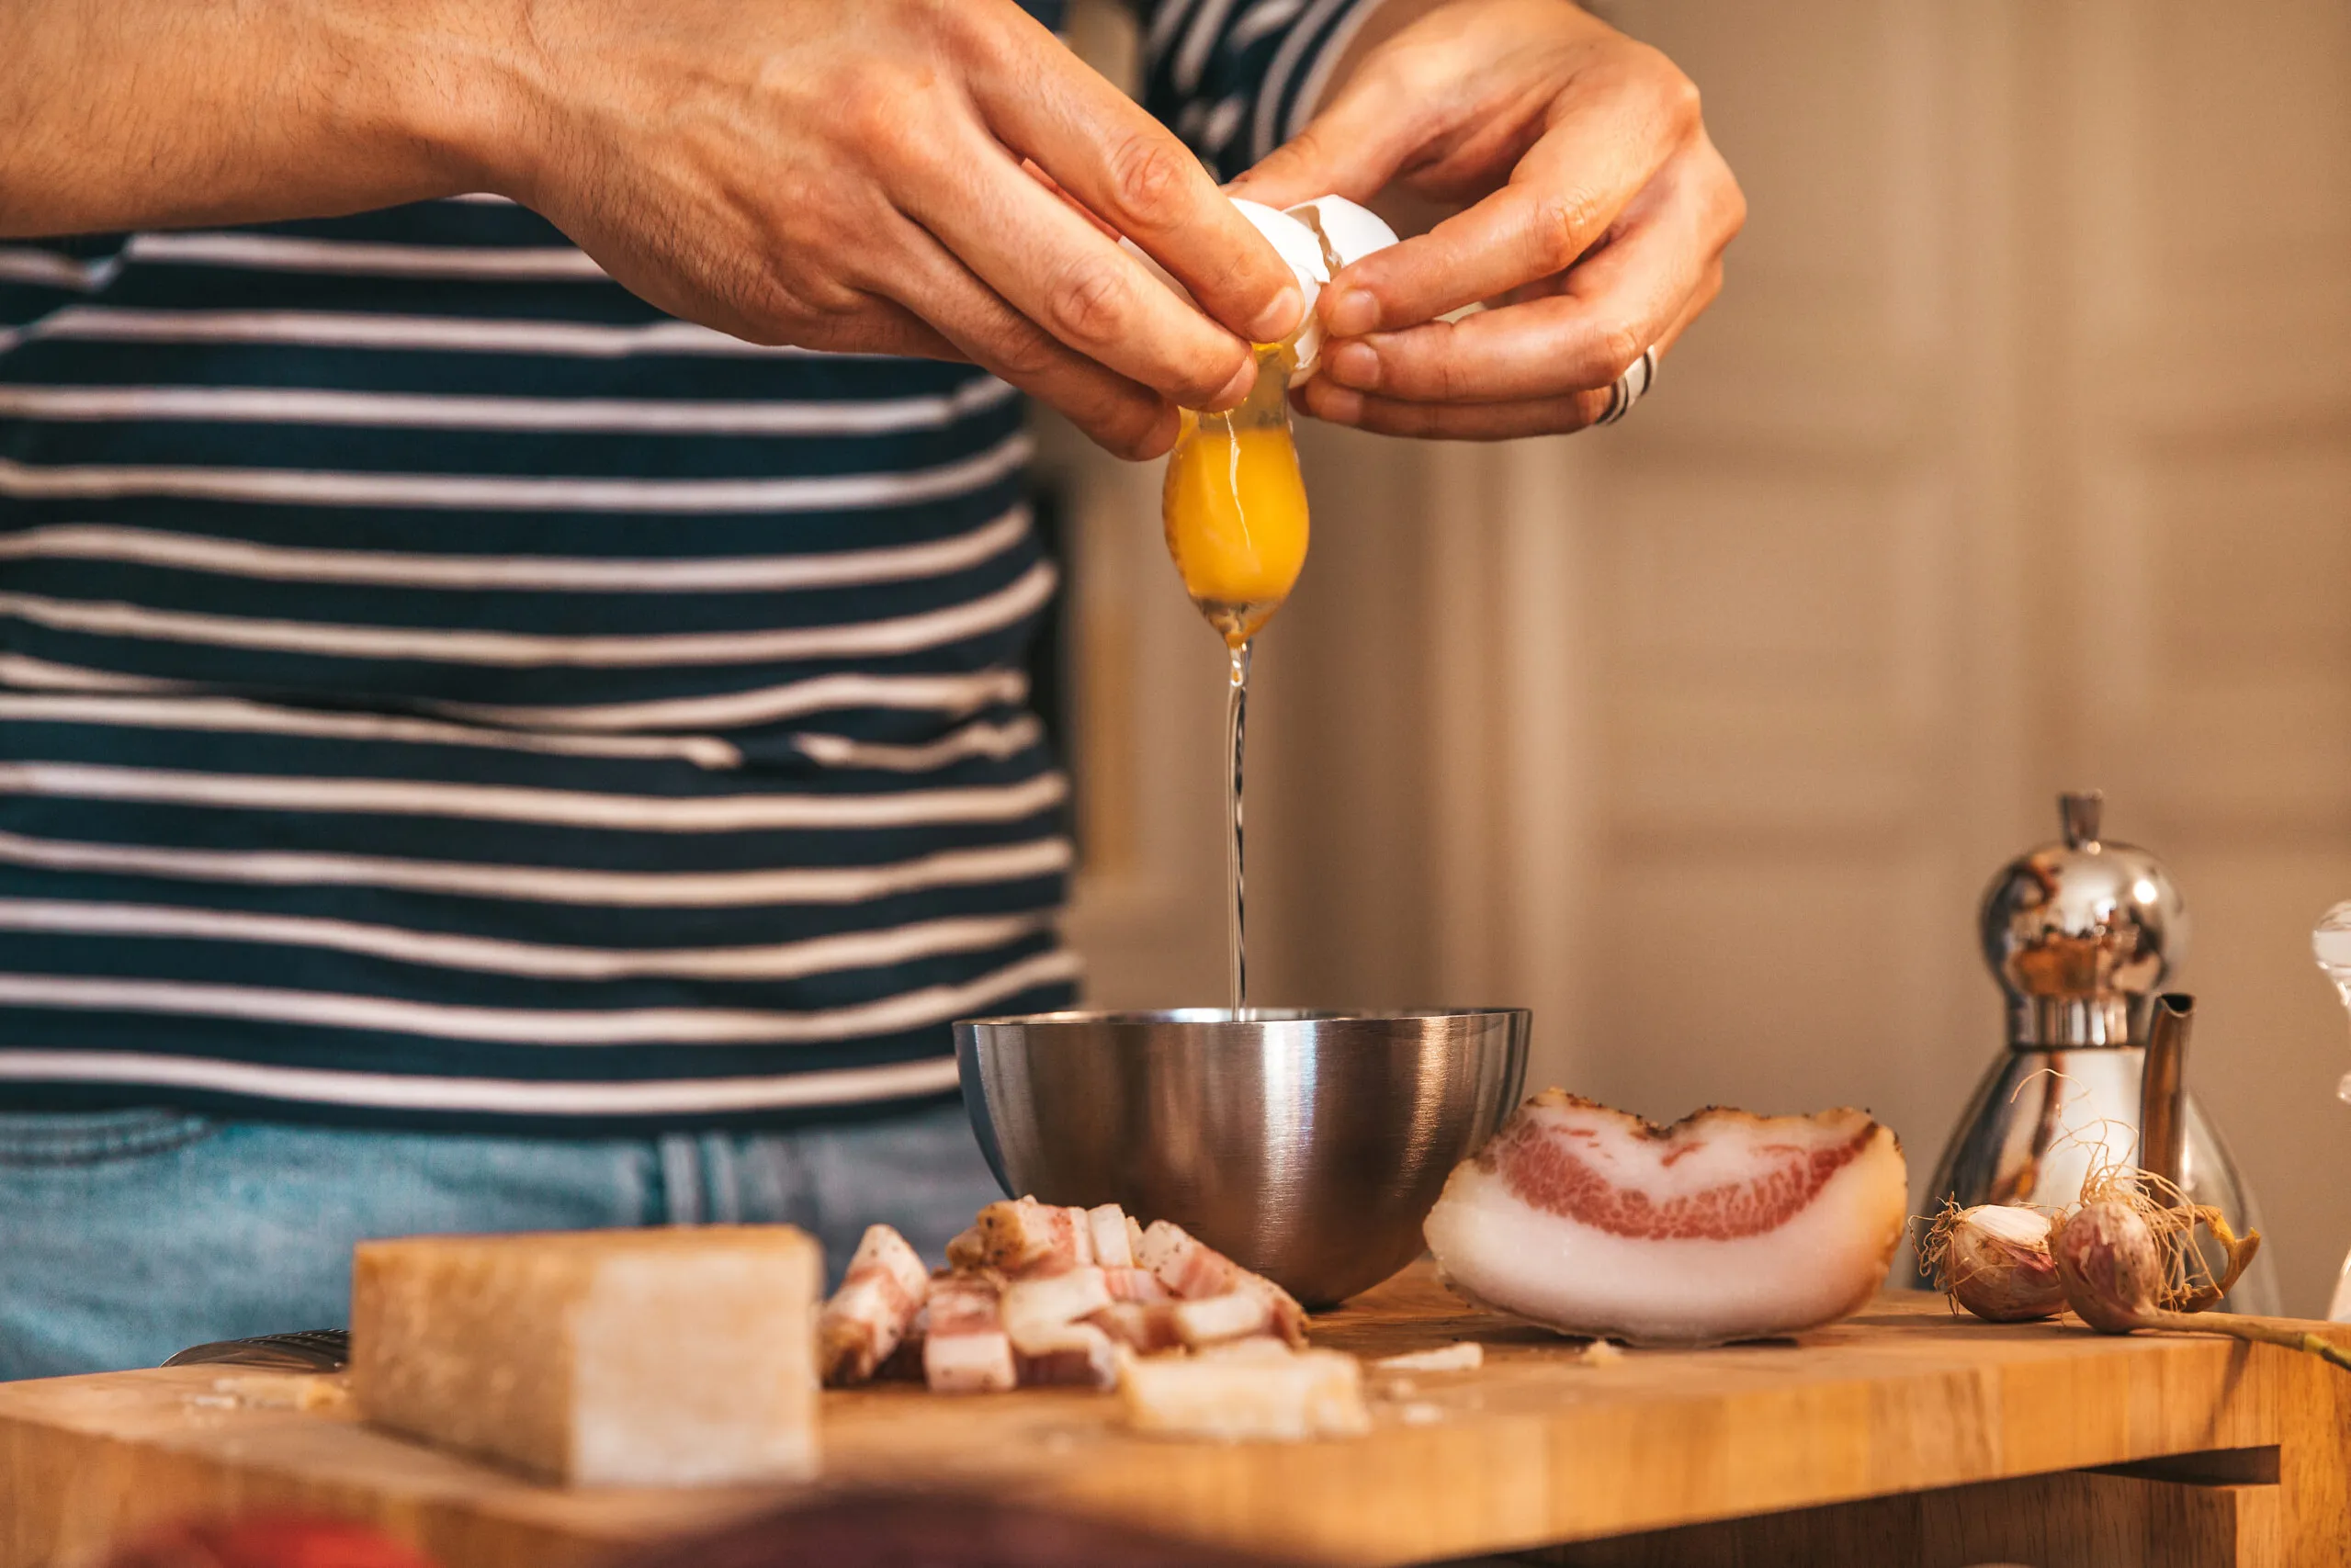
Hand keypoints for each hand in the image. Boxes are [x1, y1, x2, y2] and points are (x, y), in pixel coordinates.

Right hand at [495, 0, 1303, 455]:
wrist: (564, 68)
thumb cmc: (760, 27)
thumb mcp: (905, 11)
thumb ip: (1020, 109)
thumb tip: (1150, 221)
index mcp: (957, 37)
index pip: (1137, 170)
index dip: (1225, 255)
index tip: (1276, 300)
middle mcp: (909, 136)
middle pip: (1096, 285)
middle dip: (1191, 355)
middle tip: (1240, 383)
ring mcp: (851, 232)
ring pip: (1022, 344)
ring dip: (1115, 400)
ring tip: (1169, 423)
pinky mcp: (808, 302)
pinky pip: (936, 350)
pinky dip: (1010, 375)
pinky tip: (1060, 390)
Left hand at [1228, 0, 1742, 439]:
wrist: (1536, 80)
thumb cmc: (1491, 67)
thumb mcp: (1405, 82)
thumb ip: (1328, 159)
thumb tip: (1242, 233)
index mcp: (1643, 114)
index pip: (1547, 227)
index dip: (1436, 284)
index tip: (1336, 308)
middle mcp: (1688, 204)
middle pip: (1593, 335)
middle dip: (1451, 371)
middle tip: (1340, 368)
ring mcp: (1679, 282)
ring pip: (1577, 391)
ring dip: (1445, 408)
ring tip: (1337, 389)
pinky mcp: (1644, 337)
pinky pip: (1556, 404)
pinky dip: (1459, 413)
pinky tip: (1376, 396)